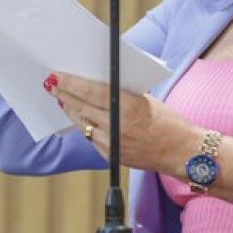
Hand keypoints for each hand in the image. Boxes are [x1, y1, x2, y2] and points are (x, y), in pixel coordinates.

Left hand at [46, 72, 198, 177]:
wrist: (181, 152)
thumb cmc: (168, 122)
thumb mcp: (146, 100)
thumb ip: (121, 94)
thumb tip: (95, 86)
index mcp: (128, 107)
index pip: (91, 92)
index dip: (70, 83)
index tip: (56, 76)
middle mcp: (117, 126)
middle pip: (81, 107)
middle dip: (64, 95)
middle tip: (52, 84)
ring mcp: (112, 143)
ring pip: (81, 123)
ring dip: (71, 110)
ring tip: (62, 98)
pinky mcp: (110, 156)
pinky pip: (90, 137)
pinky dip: (84, 125)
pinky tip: (80, 117)